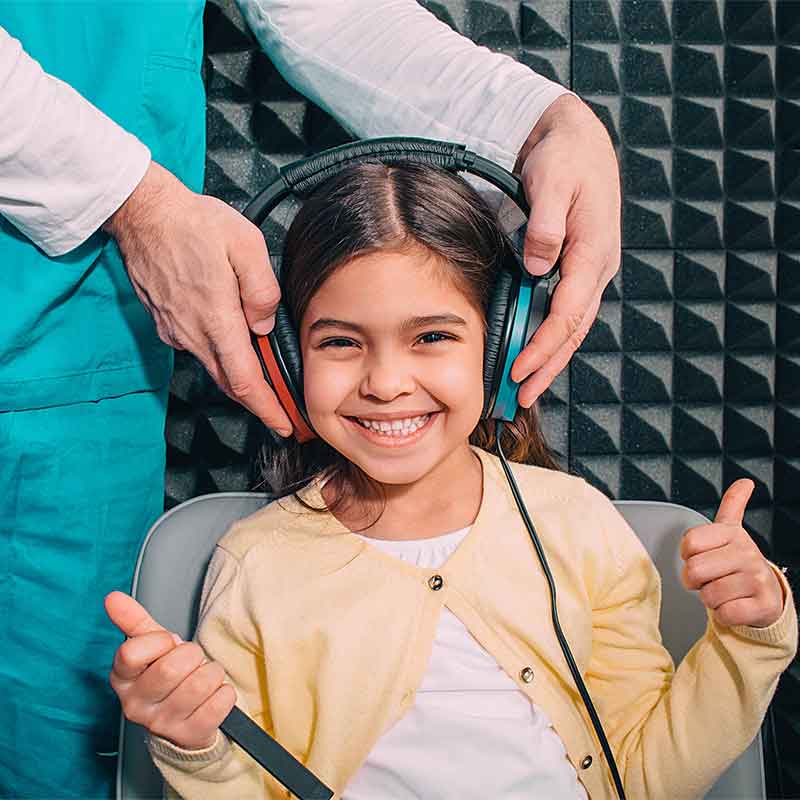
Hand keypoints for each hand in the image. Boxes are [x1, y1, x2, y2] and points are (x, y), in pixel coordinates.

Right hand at [103, 161, 292, 435]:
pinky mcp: (165, 324)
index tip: (284, 425)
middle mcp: (193, 334)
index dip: (267, 408)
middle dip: (258, 403)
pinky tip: (233, 347)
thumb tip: (264, 326)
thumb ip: (262, 290)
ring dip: (240, 380)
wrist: (143, 213)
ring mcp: (176, 331)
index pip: (246, 382)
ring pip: (214, 368)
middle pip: (230, 383)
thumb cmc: (195, 224)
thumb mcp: (246, 245)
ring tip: (265, 384)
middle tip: (282, 414)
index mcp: (217, 320)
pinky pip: (198, 349)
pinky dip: (220, 357)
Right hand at [105, 591, 235, 749]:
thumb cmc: (166, 676)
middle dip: (191, 655)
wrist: (183, 718)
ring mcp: (162, 723)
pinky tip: (212, 696)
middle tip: (190, 662)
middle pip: (171, 667)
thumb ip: (133, 620)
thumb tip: (113, 597)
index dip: (158, 642)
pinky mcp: (191, 734)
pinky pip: (221, 701)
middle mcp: (135, 705)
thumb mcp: (150, 646)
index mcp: (122, 679)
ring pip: (201, 682)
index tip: (166, 645)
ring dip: (211, 673)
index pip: (131, 653)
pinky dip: (224, 691)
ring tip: (201, 678)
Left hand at [510, 94, 620, 405]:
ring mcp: (590, 268)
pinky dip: (552, 335)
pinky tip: (536, 351)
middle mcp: (597, 266)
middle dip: (548, 366)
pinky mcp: (579, 266)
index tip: (520, 369)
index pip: (569, 311)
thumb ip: (545, 225)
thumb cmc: (564, 157)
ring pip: (572, 324)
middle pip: (574, 328)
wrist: (577, 138)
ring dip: (551, 358)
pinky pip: (567, 309)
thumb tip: (538, 267)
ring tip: (529, 387)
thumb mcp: (552, 182)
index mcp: (593, 251)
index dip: (544, 344)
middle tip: (523, 397)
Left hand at [680, 480, 783, 628]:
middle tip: (711, 579)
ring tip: (725, 591)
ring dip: (710, 599)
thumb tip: (745, 482)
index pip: (689, 543)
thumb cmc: (738, 564)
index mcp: (732, 534)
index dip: (687, 555)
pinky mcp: (763, 604)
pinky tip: (735, 605)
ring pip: (708, 595)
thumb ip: (733, 505)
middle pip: (694, 570)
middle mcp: (747, 552)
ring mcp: (757, 578)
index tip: (701, 557)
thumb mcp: (731, 532)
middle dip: (695, 581)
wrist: (766, 594)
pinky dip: (724, 615)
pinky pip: (725, 614)